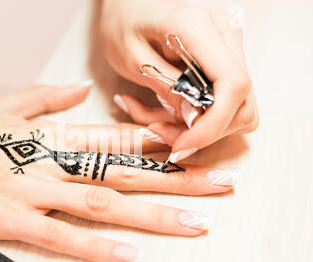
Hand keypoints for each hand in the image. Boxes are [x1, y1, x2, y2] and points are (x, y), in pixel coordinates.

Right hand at [0, 84, 237, 261]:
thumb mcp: (3, 106)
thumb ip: (45, 96)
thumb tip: (79, 89)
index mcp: (52, 135)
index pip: (116, 138)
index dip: (159, 143)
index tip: (194, 148)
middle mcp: (52, 161)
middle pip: (126, 171)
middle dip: (178, 178)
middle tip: (219, 183)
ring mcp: (35, 190)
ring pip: (106, 203)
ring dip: (154, 214)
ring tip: (195, 223)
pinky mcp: (13, 217)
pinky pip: (64, 234)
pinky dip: (98, 245)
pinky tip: (131, 255)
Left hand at [100, 0, 258, 161]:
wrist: (128, 6)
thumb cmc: (124, 24)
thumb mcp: (131, 58)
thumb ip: (165, 87)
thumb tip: (195, 120)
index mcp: (199, 28)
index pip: (232, 85)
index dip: (212, 125)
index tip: (182, 145)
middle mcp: (225, 36)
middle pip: (240, 104)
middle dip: (200, 132)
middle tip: (158, 131)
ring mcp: (229, 50)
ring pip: (234, 111)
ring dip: (196, 128)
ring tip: (155, 120)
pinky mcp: (224, 65)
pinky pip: (222, 105)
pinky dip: (195, 119)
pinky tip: (167, 111)